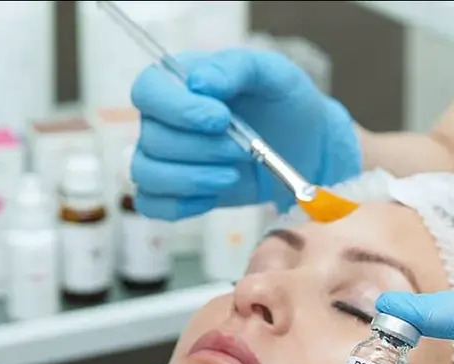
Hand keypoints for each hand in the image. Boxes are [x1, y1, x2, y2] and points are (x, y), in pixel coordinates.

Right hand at [130, 48, 361, 219]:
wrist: (306, 148)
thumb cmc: (285, 103)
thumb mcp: (272, 73)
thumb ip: (235, 67)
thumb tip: (198, 82)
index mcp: (178, 81)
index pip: (148, 91)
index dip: (177, 109)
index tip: (220, 119)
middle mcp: (163, 118)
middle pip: (152, 139)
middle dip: (201, 149)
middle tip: (244, 150)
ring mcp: (165, 157)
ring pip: (147, 174)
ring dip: (192, 179)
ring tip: (232, 175)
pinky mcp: (176, 191)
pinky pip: (153, 204)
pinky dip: (181, 205)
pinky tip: (213, 196)